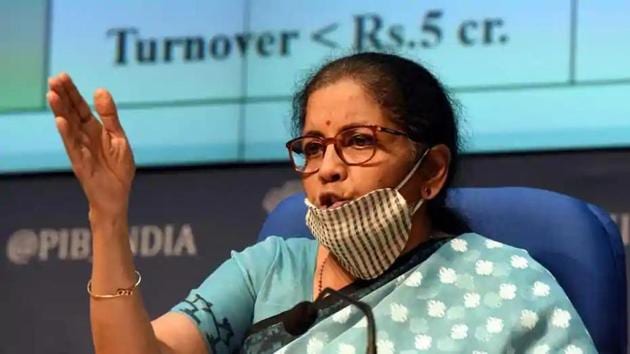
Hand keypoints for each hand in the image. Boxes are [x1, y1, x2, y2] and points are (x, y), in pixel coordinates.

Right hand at [47, 73, 134, 216]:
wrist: (118, 195)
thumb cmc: (118, 168)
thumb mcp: (119, 138)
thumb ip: (110, 117)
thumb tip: (100, 91)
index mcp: (94, 129)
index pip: (80, 107)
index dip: (72, 92)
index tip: (62, 76)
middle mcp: (84, 137)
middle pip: (71, 113)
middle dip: (63, 96)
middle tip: (54, 79)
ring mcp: (80, 149)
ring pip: (68, 127)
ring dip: (60, 111)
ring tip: (52, 95)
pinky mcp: (81, 163)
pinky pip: (73, 146)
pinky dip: (67, 133)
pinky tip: (61, 121)